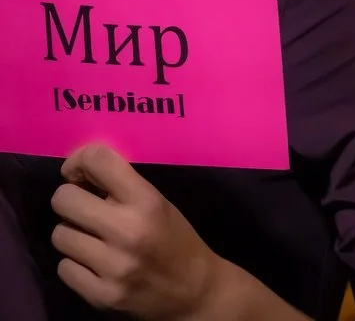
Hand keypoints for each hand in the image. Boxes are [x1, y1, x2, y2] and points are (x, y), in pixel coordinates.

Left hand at [50, 143, 221, 319]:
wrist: (194, 290)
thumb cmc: (176, 239)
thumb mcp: (159, 204)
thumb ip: (122, 188)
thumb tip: (77, 172)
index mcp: (147, 202)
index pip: (98, 161)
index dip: (79, 160)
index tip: (79, 173)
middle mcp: (128, 231)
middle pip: (64, 199)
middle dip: (71, 200)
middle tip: (85, 209)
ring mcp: (113, 266)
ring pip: (59, 235)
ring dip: (73, 235)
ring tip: (94, 240)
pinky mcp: (102, 295)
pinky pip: (64, 268)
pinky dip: (76, 265)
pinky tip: (96, 265)